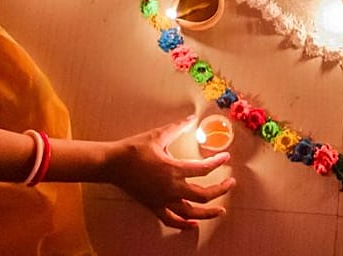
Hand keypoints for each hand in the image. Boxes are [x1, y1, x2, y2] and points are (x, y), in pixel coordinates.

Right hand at [106, 116, 233, 229]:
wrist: (112, 164)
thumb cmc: (133, 149)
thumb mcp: (157, 135)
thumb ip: (177, 127)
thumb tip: (191, 118)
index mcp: (173, 169)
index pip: (203, 169)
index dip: (218, 163)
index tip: (226, 158)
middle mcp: (171, 188)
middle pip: (204, 194)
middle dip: (221, 189)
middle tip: (230, 183)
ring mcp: (163, 200)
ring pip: (191, 212)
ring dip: (208, 212)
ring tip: (221, 210)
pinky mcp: (154, 206)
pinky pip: (172, 220)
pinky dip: (184, 224)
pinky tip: (193, 224)